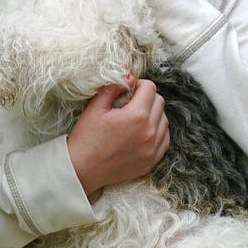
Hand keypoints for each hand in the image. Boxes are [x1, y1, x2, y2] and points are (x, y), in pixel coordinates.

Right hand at [67, 79, 169, 197]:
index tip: (129, 89)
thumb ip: (113, 88)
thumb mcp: (95, 107)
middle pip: (160, 102)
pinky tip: (142, 133)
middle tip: (131, 103)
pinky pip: (165, 139)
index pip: (150, 88)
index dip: (139, 84)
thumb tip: (128, 78)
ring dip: (153, 115)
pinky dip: (157, 132)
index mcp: (136, 115)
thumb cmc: (86, 138)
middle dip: (147, 98)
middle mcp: (149, 131)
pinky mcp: (152, 161)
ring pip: (164, 120)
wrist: (82, 169)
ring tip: (136, 119)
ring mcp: (153, 148)